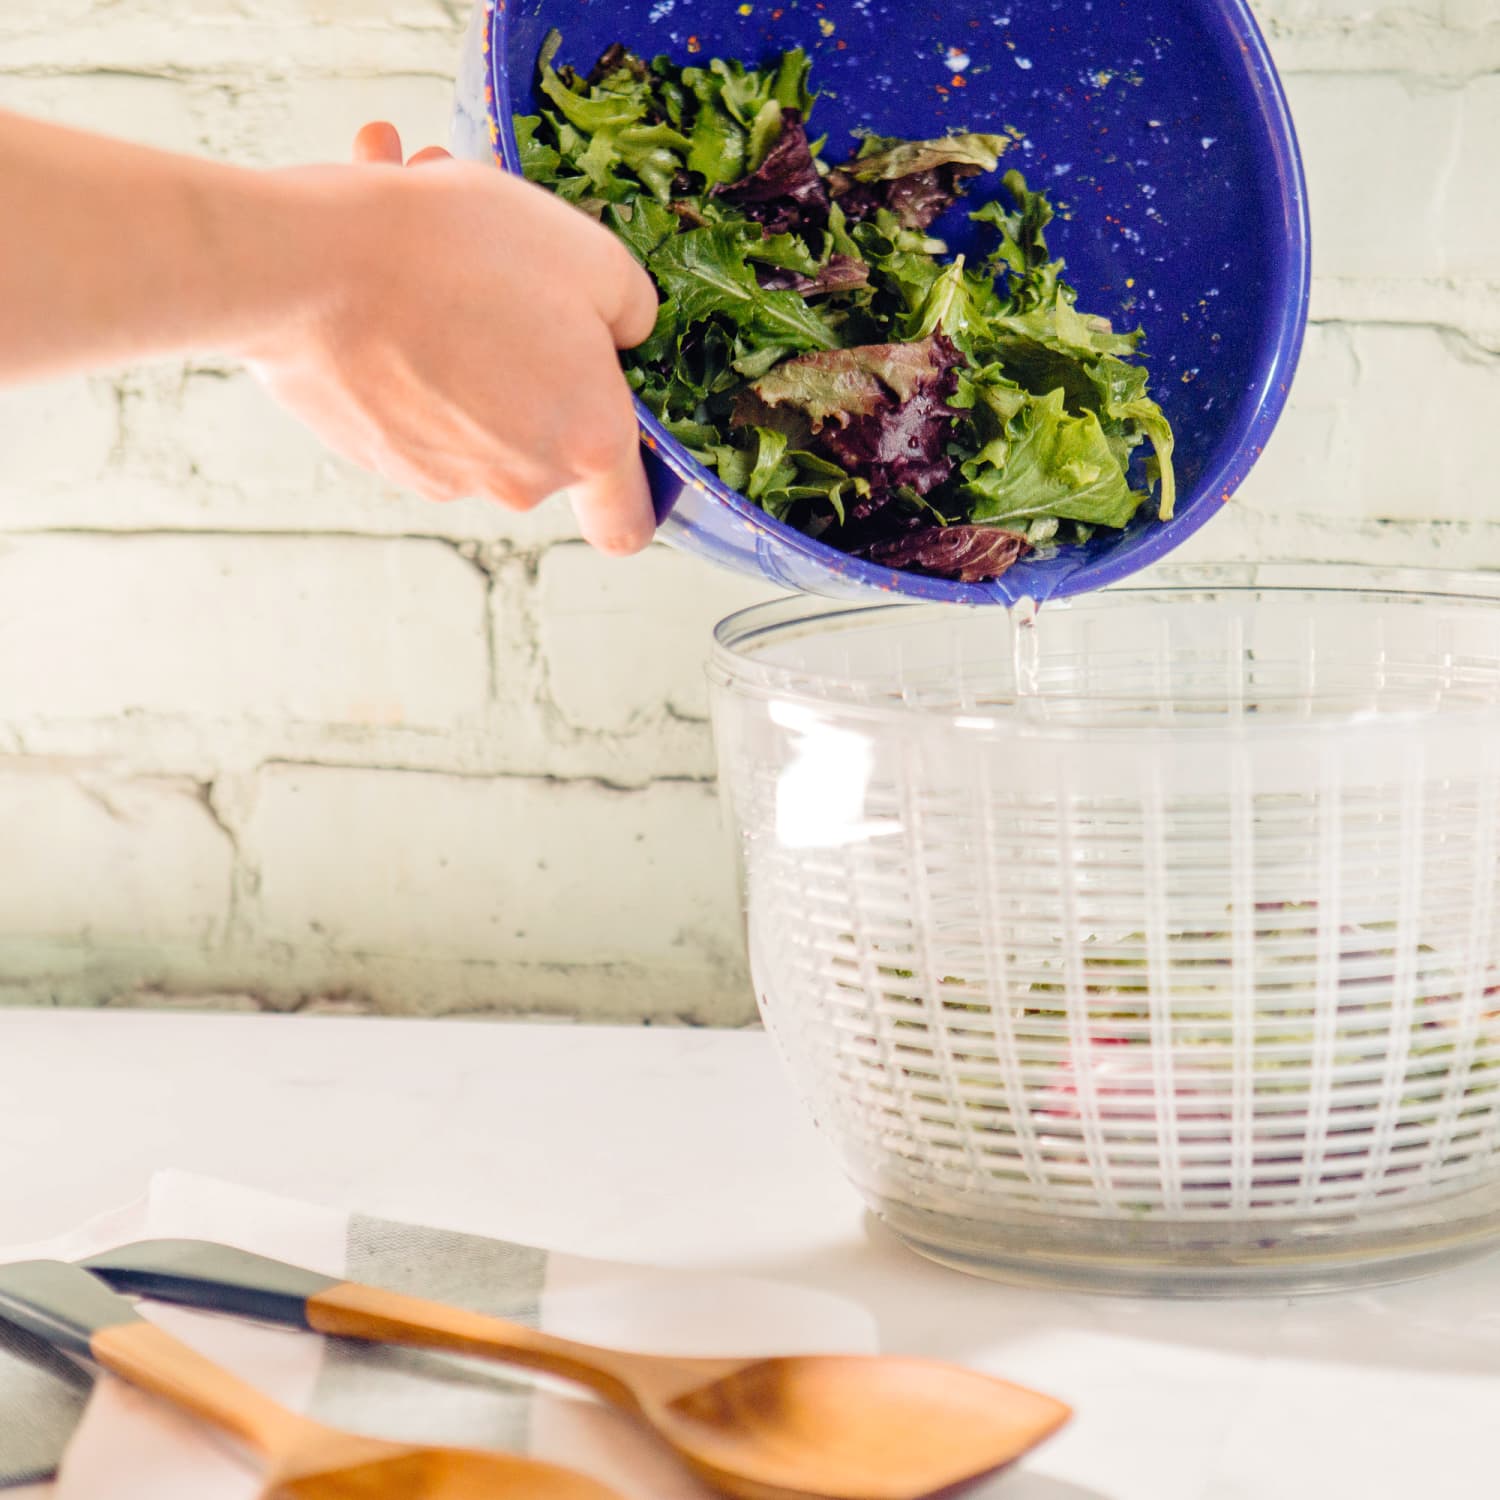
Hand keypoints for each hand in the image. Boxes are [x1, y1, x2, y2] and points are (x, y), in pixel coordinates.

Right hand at [242, 123, 660, 554]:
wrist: (307, 266)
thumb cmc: (455, 252)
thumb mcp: (588, 253)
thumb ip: (630, 309)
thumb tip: (621, 334)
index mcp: (585, 442)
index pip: (626, 522)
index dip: (637, 492)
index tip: (620, 445)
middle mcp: (517, 478)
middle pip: (548, 436)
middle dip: (535, 356)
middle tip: (506, 273)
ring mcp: (444, 475)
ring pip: (477, 404)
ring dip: (468, 333)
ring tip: (435, 251)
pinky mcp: (379, 455)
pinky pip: (416, 398)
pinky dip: (411, 344)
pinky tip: (385, 269)